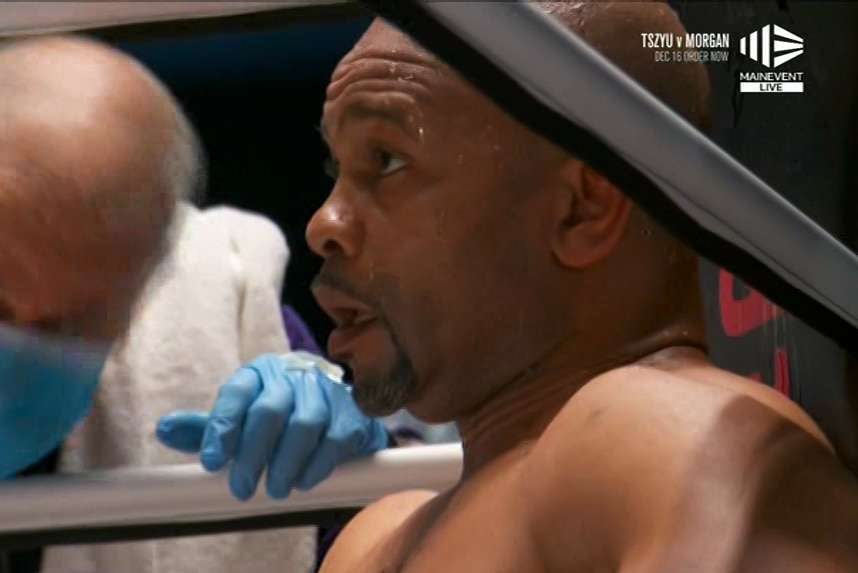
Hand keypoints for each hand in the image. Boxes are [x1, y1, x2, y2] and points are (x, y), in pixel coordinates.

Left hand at [156, 351, 389, 500]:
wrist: (338, 407)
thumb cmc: (280, 414)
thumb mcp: (241, 416)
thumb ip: (207, 428)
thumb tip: (163, 429)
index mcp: (259, 373)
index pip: (236, 394)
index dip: (222, 429)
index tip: (212, 464)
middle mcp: (292, 376)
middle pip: (269, 411)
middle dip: (253, 454)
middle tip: (242, 488)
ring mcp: (325, 392)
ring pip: (304, 424)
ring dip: (286, 463)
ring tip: (276, 490)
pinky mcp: (350, 414)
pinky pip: (333, 439)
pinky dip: (316, 465)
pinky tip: (304, 481)